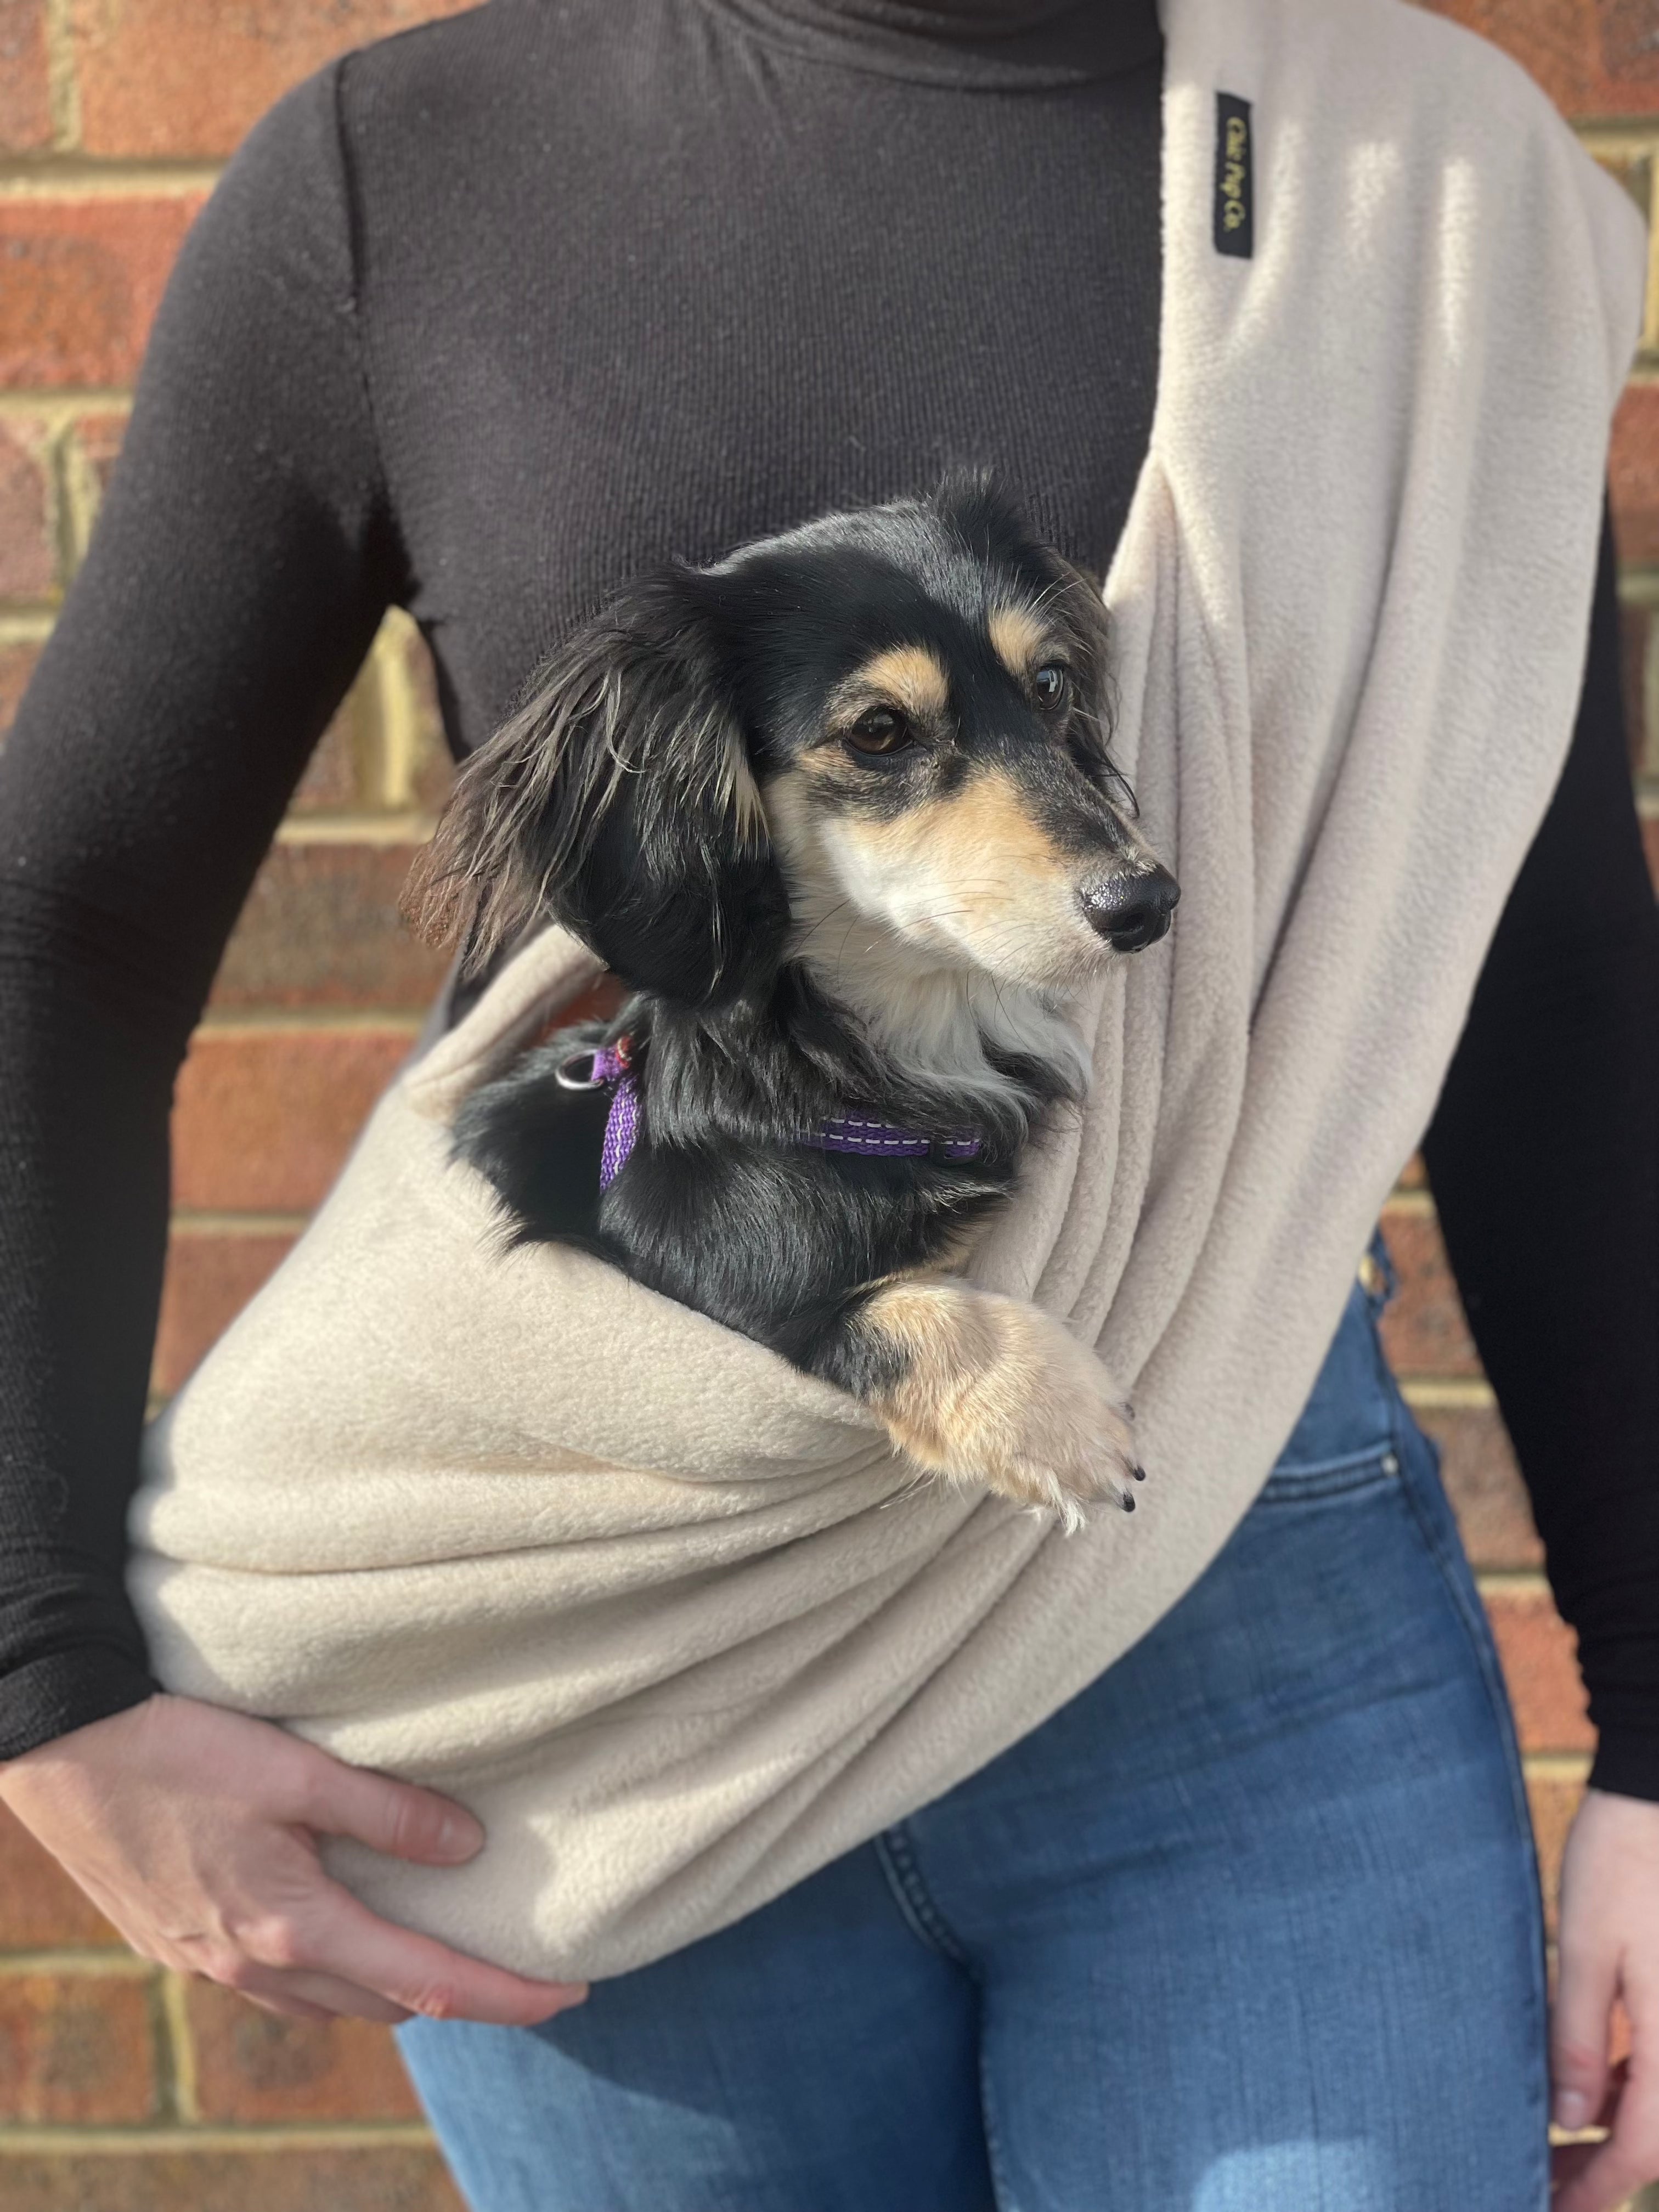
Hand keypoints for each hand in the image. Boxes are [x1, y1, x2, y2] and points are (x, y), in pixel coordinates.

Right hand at [0, 1692, 586, 2024]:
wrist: (56, 1748)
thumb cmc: (178, 1749)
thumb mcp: (295, 1770)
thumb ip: (387, 1812)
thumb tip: (470, 1848)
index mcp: (295, 1928)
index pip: (431, 1981)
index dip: (508, 1994)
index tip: (573, 1990)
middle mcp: (254, 1964)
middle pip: (384, 2004)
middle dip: (456, 1994)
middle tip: (517, 1967)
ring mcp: (209, 1961)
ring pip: (328, 2001)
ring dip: (389, 1986)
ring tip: (439, 1948)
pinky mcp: (177, 1941)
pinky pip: (278, 1982)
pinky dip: (329, 1971)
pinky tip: (340, 1930)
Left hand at [1551, 1786, 1658, 2210]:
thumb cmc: (1625, 1858)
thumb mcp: (1585, 1945)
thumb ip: (1577, 2035)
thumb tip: (1569, 2116)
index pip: (1643, 2150)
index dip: (1597, 2187)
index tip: (1550, 2206)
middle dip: (1607, 2165)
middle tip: (1547, 2178)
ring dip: (1621, 2125)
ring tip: (1559, 2138)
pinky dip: (1634, 2082)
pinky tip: (1591, 2082)